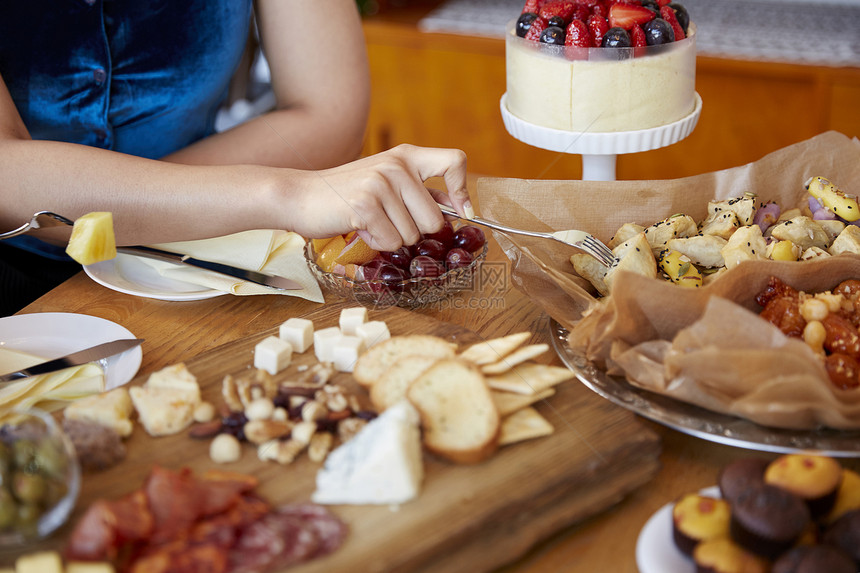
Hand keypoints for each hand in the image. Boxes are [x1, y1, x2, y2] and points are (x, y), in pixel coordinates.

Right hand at [285, 144, 469, 251]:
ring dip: (391, 238)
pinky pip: (391, 242)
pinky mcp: (365, 205)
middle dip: (413, 231)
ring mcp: (381, 184)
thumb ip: (419, 192)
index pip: (455, 161)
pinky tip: (360, 228)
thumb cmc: (346, 193)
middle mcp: (397, 166)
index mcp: (406, 156)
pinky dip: (376, 243)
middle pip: (435, 220)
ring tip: (369, 222)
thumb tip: (458, 206)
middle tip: (387, 221)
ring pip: (412, 236)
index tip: (463, 211)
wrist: (300, 196)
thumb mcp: (386, 182)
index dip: (463, 190)